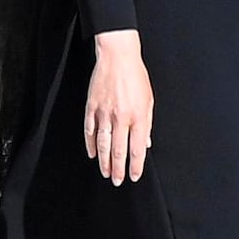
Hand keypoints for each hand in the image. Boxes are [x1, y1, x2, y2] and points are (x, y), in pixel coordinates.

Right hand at [84, 30, 152, 183]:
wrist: (117, 57)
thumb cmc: (136, 77)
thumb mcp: (148, 100)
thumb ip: (147, 124)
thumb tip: (145, 144)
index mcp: (138, 116)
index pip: (137, 148)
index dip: (135, 165)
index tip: (134, 176)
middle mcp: (121, 117)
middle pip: (118, 150)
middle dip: (118, 169)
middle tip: (117, 181)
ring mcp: (104, 113)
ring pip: (102, 144)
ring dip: (103, 161)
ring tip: (105, 172)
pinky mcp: (91, 107)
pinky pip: (89, 130)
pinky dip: (90, 144)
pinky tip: (92, 153)